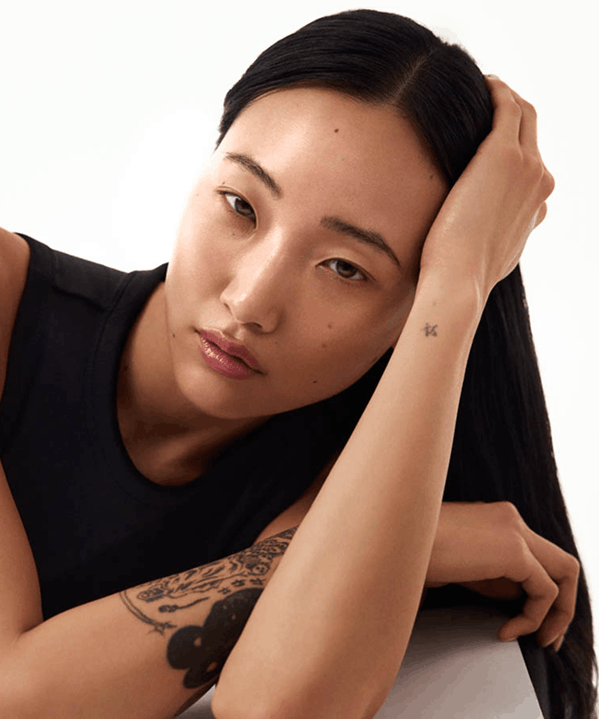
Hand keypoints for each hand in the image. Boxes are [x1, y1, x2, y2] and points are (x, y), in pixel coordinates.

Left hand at [418, 76, 554, 300]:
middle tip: (488, 99)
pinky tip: (482, 83)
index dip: (512, 147)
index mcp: (536, 209)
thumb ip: (486, 238)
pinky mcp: (504, 154)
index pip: (531, 166)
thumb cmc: (460, 274)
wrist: (459, 279)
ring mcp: (527, 167)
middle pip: (533, 132)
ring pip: (524, 114)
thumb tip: (473, 233)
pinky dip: (497, 91)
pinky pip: (507, 106)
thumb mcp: (481, 258)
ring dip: (505, 96)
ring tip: (484, 88)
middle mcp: (540, 184)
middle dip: (513, 111)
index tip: (488, 136)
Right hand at [425, 501, 579, 647]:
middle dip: (560, 605)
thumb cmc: (413, 554)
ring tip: (536, 640)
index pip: (536, 556)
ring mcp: (515, 530)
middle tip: (546, 638)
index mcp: (496, 518)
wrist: (393, 541)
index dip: (537, 594)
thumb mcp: (459, 565)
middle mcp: (510, 518)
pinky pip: (546, 593)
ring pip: (565, 574)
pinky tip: (506, 631)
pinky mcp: (514, 550)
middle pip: (559, 562)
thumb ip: (490, 574)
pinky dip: (533, 619)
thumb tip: (514, 601)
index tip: (524, 623)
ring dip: (557, 614)